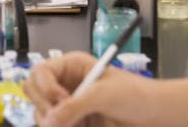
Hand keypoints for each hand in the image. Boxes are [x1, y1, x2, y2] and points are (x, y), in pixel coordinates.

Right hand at [24, 52, 147, 126]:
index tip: (60, 100)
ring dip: (52, 123)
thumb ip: (75, 106)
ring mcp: (67, 107)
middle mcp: (65, 85)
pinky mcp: (73, 124)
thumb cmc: (135, 95)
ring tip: (76, 125)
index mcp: (71, 67)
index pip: (40, 73)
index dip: (45, 87)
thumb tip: (48, 121)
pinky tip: (80, 126)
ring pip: (41, 116)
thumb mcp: (104, 94)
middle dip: (43, 107)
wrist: (154, 116)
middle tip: (59, 119)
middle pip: (33, 94)